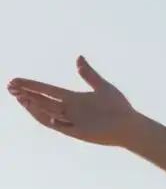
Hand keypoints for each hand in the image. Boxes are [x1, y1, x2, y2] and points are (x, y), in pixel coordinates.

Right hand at [7, 56, 141, 146]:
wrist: (130, 125)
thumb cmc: (119, 107)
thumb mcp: (102, 86)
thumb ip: (88, 74)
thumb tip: (78, 57)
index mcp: (74, 99)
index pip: (48, 90)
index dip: (32, 85)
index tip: (16, 80)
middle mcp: (70, 110)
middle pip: (43, 100)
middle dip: (26, 94)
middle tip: (10, 87)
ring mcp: (72, 121)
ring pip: (46, 111)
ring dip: (32, 104)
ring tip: (19, 95)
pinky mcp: (76, 131)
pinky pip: (56, 124)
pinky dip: (45, 117)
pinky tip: (35, 108)